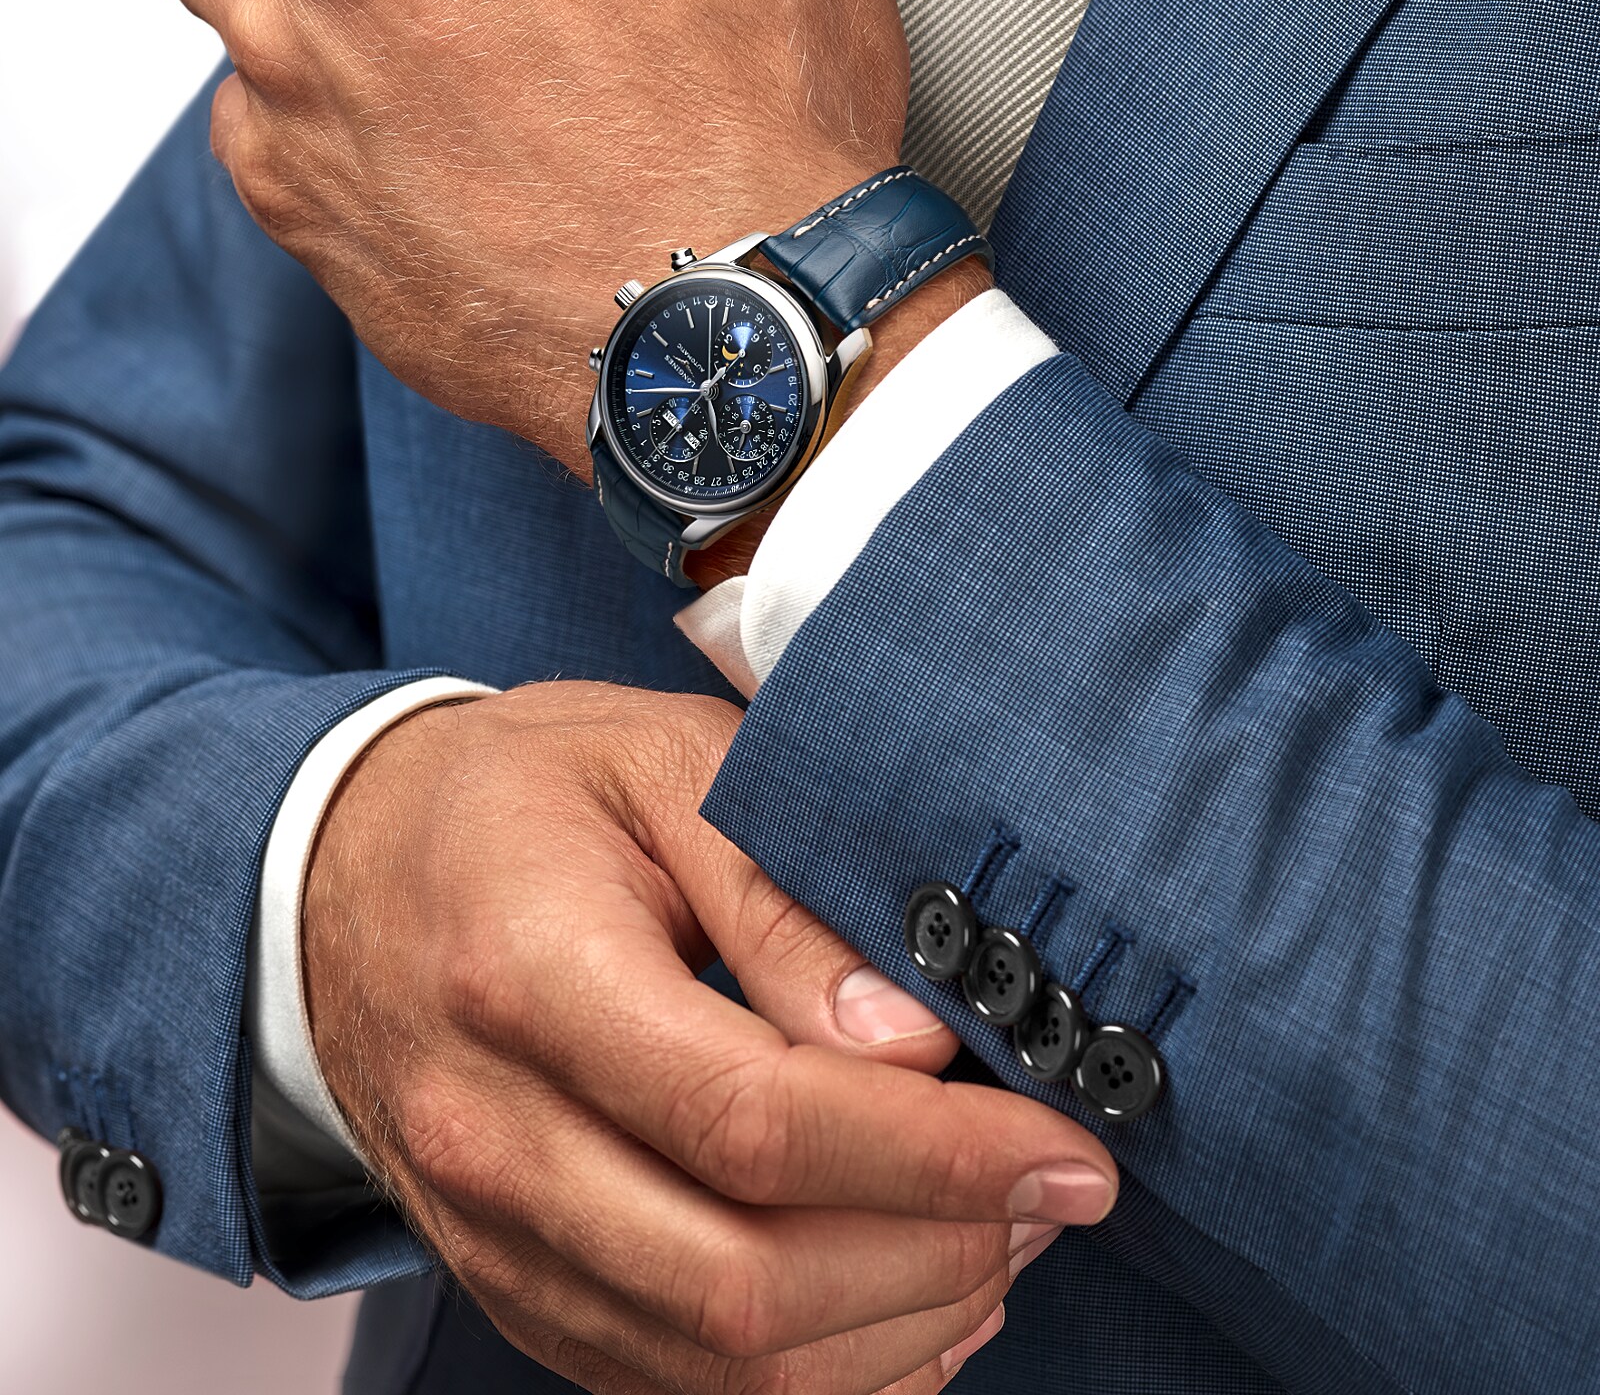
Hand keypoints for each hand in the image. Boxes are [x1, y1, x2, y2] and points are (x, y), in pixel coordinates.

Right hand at [306, 682, 1116, 1392]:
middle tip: (1050, 1190)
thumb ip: (784, 897)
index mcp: (529, 977)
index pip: (752, 1121)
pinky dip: (814, 1372)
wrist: (340, 867)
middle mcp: (494, 1135)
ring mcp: (490, 1232)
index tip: (1063, 1149)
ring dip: (893, 1328)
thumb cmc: (518, 797)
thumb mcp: (662, 766)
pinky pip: (672, 1384)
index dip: (933, 1156)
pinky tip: (901, 1295)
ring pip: (718, 1365)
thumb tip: (913, 1038)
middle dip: (938, 1256)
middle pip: (742, 1281)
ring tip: (997, 1237)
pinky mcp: (512, 1283)